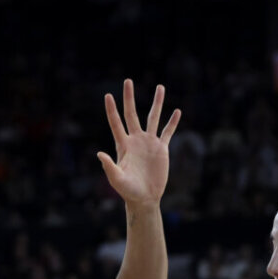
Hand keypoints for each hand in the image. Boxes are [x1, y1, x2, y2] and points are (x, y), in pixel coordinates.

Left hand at [97, 79, 180, 207]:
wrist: (144, 198)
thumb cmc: (127, 190)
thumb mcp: (116, 179)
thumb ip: (109, 166)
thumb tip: (99, 154)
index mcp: (123, 145)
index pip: (116, 123)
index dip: (112, 110)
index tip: (108, 95)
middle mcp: (135, 140)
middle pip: (132, 114)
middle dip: (129, 97)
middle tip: (128, 80)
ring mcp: (149, 143)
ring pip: (153, 118)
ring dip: (157, 103)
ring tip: (160, 87)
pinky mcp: (161, 149)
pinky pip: (167, 132)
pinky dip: (172, 122)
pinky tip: (177, 111)